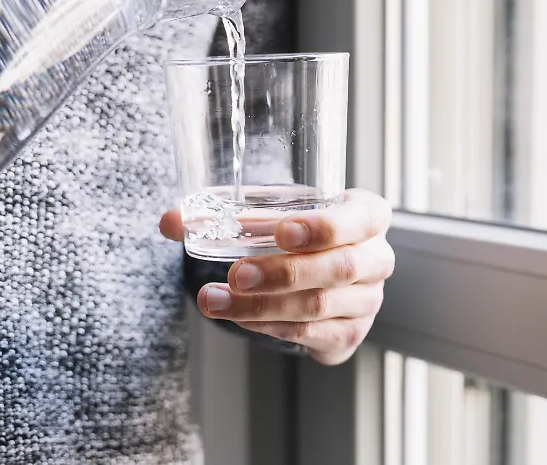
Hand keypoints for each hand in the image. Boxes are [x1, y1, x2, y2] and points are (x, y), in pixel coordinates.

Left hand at [161, 189, 394, 365]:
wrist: (322, 271)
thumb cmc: (300, 230)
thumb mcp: (271, 212)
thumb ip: (224, 212)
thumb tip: (169, 221)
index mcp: (368, 215)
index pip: (360, 219)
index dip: (324, 227)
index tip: (282, 232)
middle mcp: (377, 258)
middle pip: (337, 268)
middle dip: (282, 272)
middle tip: (237, 274)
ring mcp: (367, 300)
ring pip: (317, 306)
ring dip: (262, 305)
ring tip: (216, 299)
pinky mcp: (349, 334)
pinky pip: (309, 334)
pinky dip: (270, 325)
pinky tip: (238, 317)